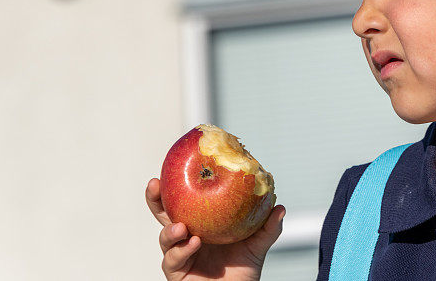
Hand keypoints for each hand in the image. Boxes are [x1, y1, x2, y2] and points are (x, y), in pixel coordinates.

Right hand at [146, 177, 285, 280]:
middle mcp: (186, 237)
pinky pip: (173, 259)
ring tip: (182, 227)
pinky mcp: (176, 272)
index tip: (173, 166)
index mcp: (201, 223)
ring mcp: (179, 254)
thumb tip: (279, 208)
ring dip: (170, 230)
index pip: (184, 200)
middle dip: (155, 199)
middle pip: (164, 214)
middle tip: (155, 185)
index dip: (176, 185)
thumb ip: (267, 228)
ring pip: (165, 238)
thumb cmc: (244, 270)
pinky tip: (194, 243)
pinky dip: (182, 250)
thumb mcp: (257, 245)